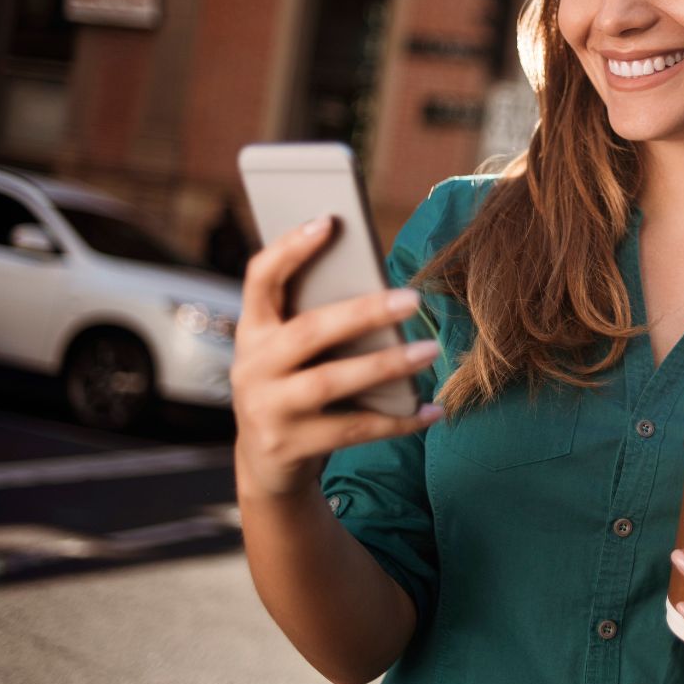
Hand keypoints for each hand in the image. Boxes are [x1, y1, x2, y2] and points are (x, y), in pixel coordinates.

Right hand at [231, 215, 444, 500]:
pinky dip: (397, 420)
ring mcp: (267, 409)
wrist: (266, 463)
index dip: (290, 248)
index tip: (329, 221)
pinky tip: (432, 410)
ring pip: (330, 382)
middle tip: (413, 299)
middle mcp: (252, 366)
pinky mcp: (288, 446)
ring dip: (386, 366)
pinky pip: (353, 430)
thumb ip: (320, 321)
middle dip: (363, 313)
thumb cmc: (294, 386)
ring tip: (430, 349)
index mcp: (253, 329)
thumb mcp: (293, 352)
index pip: (261, 278)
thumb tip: (385, 291)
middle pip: (309, 332)